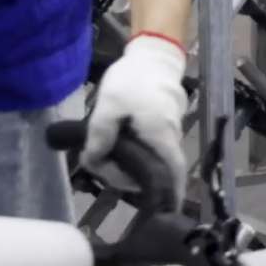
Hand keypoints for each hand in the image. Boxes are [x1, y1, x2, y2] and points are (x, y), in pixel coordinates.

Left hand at [82, 32, 191, 191]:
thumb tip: (92, 161)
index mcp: (160, 135)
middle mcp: (170, 136)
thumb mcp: (108, 105)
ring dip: (132, 165)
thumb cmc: (132, 79)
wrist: (153, 53)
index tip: (165, 211)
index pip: (172, 173)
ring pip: (155, 159)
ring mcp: (170, 129)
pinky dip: (137, 153)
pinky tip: (117, 146)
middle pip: (159, 170)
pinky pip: (153, 147)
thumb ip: (100, 135)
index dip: (171, 194)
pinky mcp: (165, 122)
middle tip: (102, 168)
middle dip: (131, 177)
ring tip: (104, 157)